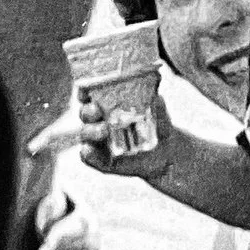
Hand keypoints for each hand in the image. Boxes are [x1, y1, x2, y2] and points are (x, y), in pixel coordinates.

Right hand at [28, 92, 179, 182]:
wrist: (164, 149)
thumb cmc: (157, 122)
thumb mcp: (157, 108)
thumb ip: (153, 99)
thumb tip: (153, 94)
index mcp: (107, 102)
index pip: (89, 94)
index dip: (84, 92)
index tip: (86, 92)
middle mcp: (98, 119)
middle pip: (85, 112)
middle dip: (88, 111)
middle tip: (97, 111)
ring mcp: (98, 139)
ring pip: (85, 133)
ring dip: (91, 131)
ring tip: (104, 130)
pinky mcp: (100, 158)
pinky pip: (88, 156)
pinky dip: (87, 153)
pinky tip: (89, 150)